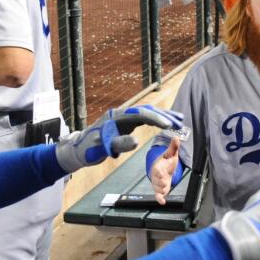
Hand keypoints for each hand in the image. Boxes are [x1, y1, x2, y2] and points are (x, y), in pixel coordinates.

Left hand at [55, 105, 183, 171]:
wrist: (79, 149)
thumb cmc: (90, 149)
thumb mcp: (104, 148)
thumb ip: (120, 144)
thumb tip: (136, 141)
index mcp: (117, 116)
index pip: (141, 113)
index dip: (156, 118)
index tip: (168, 125)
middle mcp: (121, 113)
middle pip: (147, 110)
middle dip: (164, 115)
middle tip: (179, 122)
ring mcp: (124, 117)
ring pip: (147, 112)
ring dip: (163, 116)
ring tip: (179, 121)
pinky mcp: (125, 122)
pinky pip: (144, 118)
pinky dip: (156, 120)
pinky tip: (166, 124)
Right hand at [148, 137, 180, 204]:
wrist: (163, 168)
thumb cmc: (166, 161)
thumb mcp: (171, 154)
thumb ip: (173, 147)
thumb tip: (176, 137)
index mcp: (157, 166)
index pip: (157, 170)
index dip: (159, 172)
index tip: (163, 174)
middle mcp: (156, 176)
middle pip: (156, 180)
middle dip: (161, 182)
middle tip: (165, 183)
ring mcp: (157, 184)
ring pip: (158, 188)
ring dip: (161, 190)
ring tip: (165, 189)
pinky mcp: (160, 190)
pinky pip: (157, 195)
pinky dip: (159, 199)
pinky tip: (162, 202)